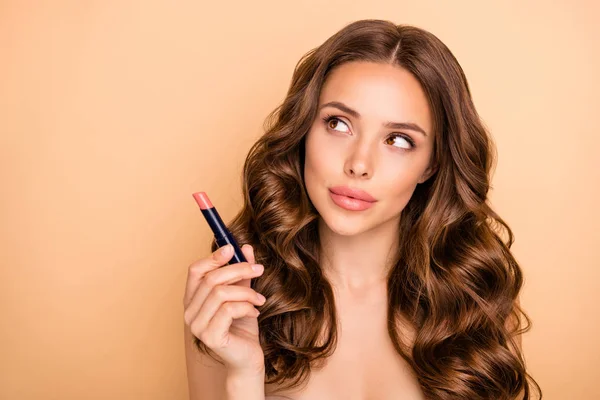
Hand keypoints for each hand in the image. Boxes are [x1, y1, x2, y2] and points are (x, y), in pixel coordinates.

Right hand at [183, 244, 265, 373]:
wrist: (248, 358)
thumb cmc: (243, 327)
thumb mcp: (243, 295)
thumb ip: (242, 274)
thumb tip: (247, 248)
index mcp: (193, 300)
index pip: (195, 271)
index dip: (213, 257)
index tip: (233, 248)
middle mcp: (189, 312)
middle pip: (211, 279)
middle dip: (239, 270)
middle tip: (259, 270)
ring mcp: (197, 326)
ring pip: (221, 293)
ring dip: (246, 292)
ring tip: (259, 299)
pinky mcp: (210, 337)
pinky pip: (229, 310)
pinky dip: (246, 306)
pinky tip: (255, 312)